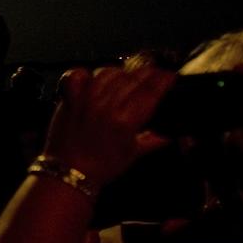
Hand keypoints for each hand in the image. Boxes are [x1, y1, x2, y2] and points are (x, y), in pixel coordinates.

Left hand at [44, 65, 174, 188]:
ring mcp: (86, 99)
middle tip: (153, 72)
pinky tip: (93, 79)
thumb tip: (172, 134)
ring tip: (126, 77)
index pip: (150, 91)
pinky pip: (77, 75)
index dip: (163, 79)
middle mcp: (107, 106)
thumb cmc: (103, 166)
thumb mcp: (133, 154)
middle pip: (132, 78)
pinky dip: (86, 73)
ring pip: (107, 73)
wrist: (69, 171)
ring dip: (120, 72)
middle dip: (147, 72)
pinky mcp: (70, 98)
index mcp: (126, 121)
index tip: (170, 75)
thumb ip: (154, 140)